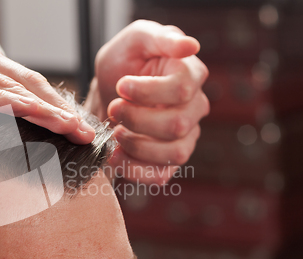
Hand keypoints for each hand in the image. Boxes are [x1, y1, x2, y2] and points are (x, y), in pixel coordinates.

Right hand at [0, 20, 94, 143]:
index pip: (25, 83)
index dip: (54, 104)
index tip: (75, 127)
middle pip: (26, 83)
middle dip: (60, 109)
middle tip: (87, 133)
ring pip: (7, 85)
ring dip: (42, 107)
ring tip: (70, 128)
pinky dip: (1, 102)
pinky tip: (24, 113)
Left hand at [87, 20, 208, 183]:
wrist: (108, 91)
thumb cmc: (125, 62)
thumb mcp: (136, 40)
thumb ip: (162, 38)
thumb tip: (191, 46)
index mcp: (191, 75)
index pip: (182, 89)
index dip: (148, 91)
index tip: (120, 87)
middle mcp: (194, 108)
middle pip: (177, 125)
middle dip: (137, 120)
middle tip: (113, 109)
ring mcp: (185, 137)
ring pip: (174, 154)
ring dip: (137, 147)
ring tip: (115, 133)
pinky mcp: (168, 160)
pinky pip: (160, 175)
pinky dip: (134, 170)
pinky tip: (115, 155)